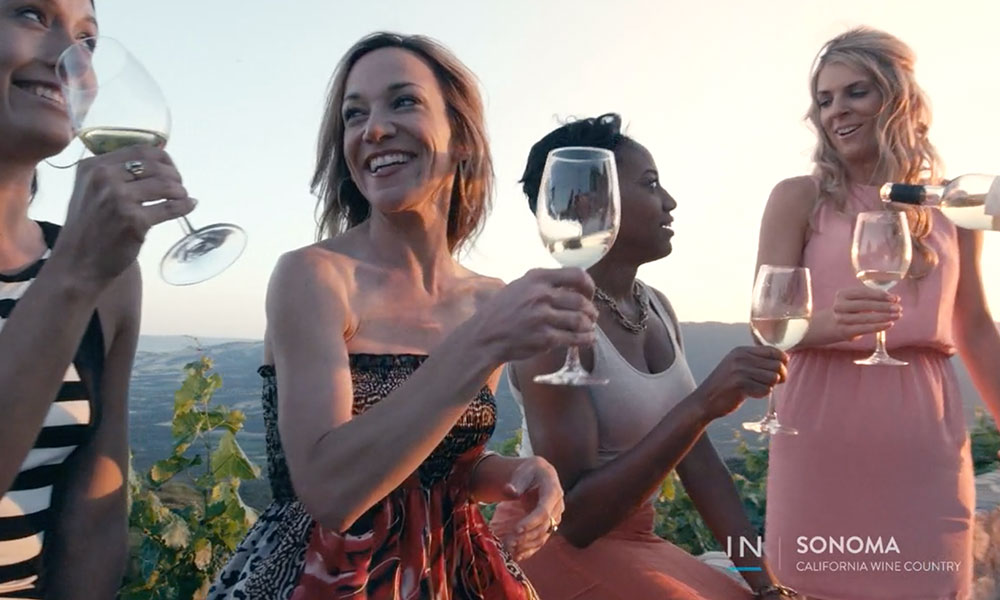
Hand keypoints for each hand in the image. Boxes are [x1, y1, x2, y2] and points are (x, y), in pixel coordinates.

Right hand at [52, 145, 195, 284]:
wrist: (78, 263)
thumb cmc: (87, 228)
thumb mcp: (90, 190)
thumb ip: (114, 174)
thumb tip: (157, 163)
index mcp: (93, 166)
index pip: (140, 150)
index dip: (163, 159)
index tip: (171, 170)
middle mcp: (104, 178)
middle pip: (156, 166)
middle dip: (174, 175)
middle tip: (179, 187)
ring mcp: (119, 199)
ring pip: (166, 185)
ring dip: (180, 191)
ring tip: (183, 197)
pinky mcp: (134, 221)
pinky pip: (170, 207)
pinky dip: (185, 206)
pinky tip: (189, 206)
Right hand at [472, 268, 596, 363]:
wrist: (484, 337)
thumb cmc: (502, 311)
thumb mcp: (520, 286)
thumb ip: (544, 284)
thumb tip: (573, 289)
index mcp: (537, 278)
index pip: (577, 275)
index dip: (589, 286)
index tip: (589, 295)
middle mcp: (541, 295)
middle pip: (581, 301)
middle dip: (591, 311)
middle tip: (591, 316)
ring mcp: (543, 317)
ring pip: (580, 320)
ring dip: (589, 325)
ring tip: (589, 328)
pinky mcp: (545, 338)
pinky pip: (574, 338)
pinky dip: (585, 339)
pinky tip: (588, 339)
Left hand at [498, 456, 563, 561]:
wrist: (538, 475)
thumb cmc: (530, 472)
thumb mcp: (524, 472)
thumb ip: (517, 482)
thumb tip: (509, 491)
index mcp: (553, 490)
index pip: (544, 511)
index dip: (531, 522)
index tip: (516, 529)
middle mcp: (557, 506)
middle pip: (544, 526)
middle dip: (526, 536)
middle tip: (508, 542)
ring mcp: (554, 517)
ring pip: (543, 536)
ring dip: (526, 545)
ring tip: (508, 548)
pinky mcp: (549, 525)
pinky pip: (541, 540)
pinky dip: (530, 549)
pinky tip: (517, 555)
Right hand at [698, 346, 787, 418]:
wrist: (705, 400)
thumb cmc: (725, 385)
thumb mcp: (737, 365)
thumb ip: (757, 361)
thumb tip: (785, 360)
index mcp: (741, 351)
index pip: (773, 351)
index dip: (782, 362)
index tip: (779, 371)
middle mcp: (741, 358)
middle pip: (777, 365)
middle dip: (779, 377)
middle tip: (771, 384)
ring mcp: (740, 370)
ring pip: (773, 378)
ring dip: (768, 386)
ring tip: (756, 388)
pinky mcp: (740, 385)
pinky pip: (765, 390)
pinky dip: (761, 394)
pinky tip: (749, 394)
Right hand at [831, 286, 900, 341]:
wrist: (829, 326)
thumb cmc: (849, 310)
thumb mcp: (855, 300)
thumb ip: (872, 298)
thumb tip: (895, 299)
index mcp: (843, 294)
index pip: (863, 292)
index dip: (880, 295)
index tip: (895, 298)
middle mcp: (840, 306)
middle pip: (865, 305)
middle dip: (884, 306)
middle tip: (898, 308)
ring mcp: (841, 319)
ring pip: (865, 318)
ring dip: (884, 317)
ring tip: (897, 316)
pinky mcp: (845, 331)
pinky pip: (864, 328)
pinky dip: (878, 327)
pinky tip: (889, 324)